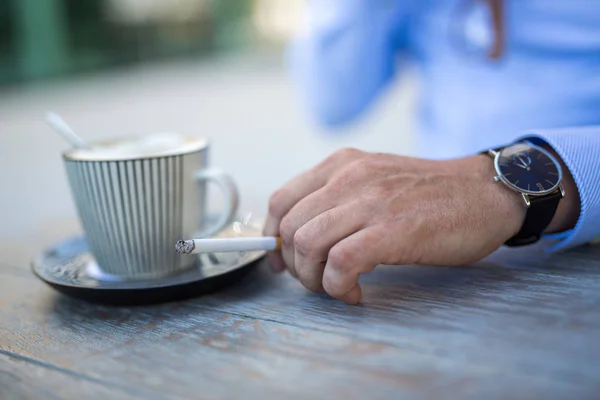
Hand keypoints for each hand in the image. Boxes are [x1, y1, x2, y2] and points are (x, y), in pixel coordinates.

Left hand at [263, 148, 526, 303]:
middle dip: (294, 266)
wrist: (485, 192)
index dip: (273, 238)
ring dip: (313, 279)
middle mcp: (349, 177)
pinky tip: (354, 293)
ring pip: (307, 245)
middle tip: (317, 281)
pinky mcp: (392, 229)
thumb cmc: (430, 194)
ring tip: (336, 287)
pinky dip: (337, 287)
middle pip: (289, 228)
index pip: (280, 200)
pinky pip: (340, 263)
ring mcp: (370, 201)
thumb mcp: (374, 180)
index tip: (282, 262)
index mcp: (341, 164)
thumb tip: (300, 236)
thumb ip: (337, 199)